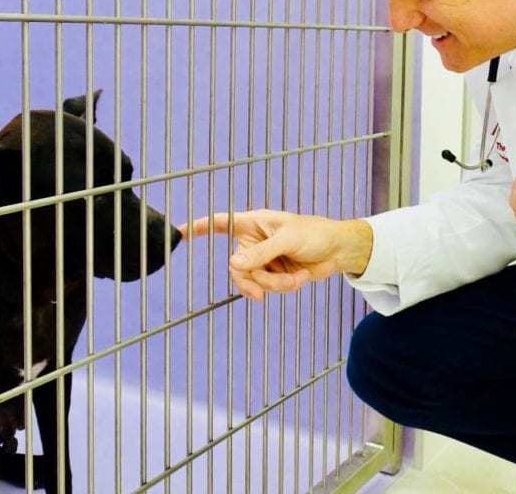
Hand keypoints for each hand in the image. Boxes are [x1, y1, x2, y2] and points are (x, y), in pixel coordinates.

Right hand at [182, 210, 373, 301]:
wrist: (337, 251)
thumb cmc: (314, 233)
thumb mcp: (288, 240)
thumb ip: (261, 253)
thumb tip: (234, 265)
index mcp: (254, 223)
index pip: (221, 223)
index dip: (199, 227)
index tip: (178, 232)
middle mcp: (254, 242)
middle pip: (237, 268)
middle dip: (255, 280)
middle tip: (264, 291)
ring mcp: (263, 260)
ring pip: (253, 282)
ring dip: (276, 285)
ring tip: (297, 278)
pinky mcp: (273, 274)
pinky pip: (268, 289)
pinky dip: (284, 288)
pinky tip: (300, 279)